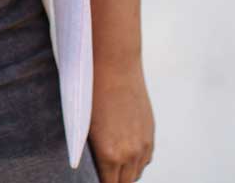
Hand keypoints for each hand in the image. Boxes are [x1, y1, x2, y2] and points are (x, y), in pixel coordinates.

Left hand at [87, 58, 153, 181]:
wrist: (114, 64)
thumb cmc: (91, 91)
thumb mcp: (84, 126)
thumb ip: (92, 152)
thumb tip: (93, 164)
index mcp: (110, 154)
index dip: (102, 181)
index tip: (95, 176)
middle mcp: (129, 153)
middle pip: (125, 182)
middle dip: (114, 180)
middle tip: (103, 172)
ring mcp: (143, 143)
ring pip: (137, 172)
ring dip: (127, 171)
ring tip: (114, 165)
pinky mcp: (150, 132)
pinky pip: (146, 158)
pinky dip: (137, 159)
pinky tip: (126, 152)